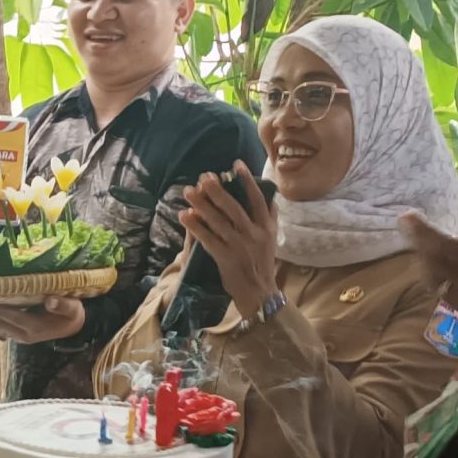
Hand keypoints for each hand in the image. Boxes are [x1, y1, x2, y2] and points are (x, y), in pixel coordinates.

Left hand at [0, 295, 85, 344]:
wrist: (72, 327)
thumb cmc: (71, 313)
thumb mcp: (72, 308)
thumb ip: (62, 305)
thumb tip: (50, 300)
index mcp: (37, 328)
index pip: (16, 318)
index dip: (2, 312)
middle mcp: (25, 335)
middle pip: (1, 325)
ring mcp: (19, 336)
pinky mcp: (16, 334)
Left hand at [180, 162, 278, 315]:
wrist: (260, 293)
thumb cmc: (263, 264)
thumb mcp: (272, 239)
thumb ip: (271, 218)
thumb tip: (271, 197)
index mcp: (266, 227)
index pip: (257, 199)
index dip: (247, 180)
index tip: (236, 164)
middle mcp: (254, 234)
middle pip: (234, 207)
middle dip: (217, 190)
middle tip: (204, 177)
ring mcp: (239, 246)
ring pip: (218, 221)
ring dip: (201, 205)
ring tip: (187, 192)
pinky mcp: (225, 258)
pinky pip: (207, 238)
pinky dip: (195, 226)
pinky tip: (184, 216)